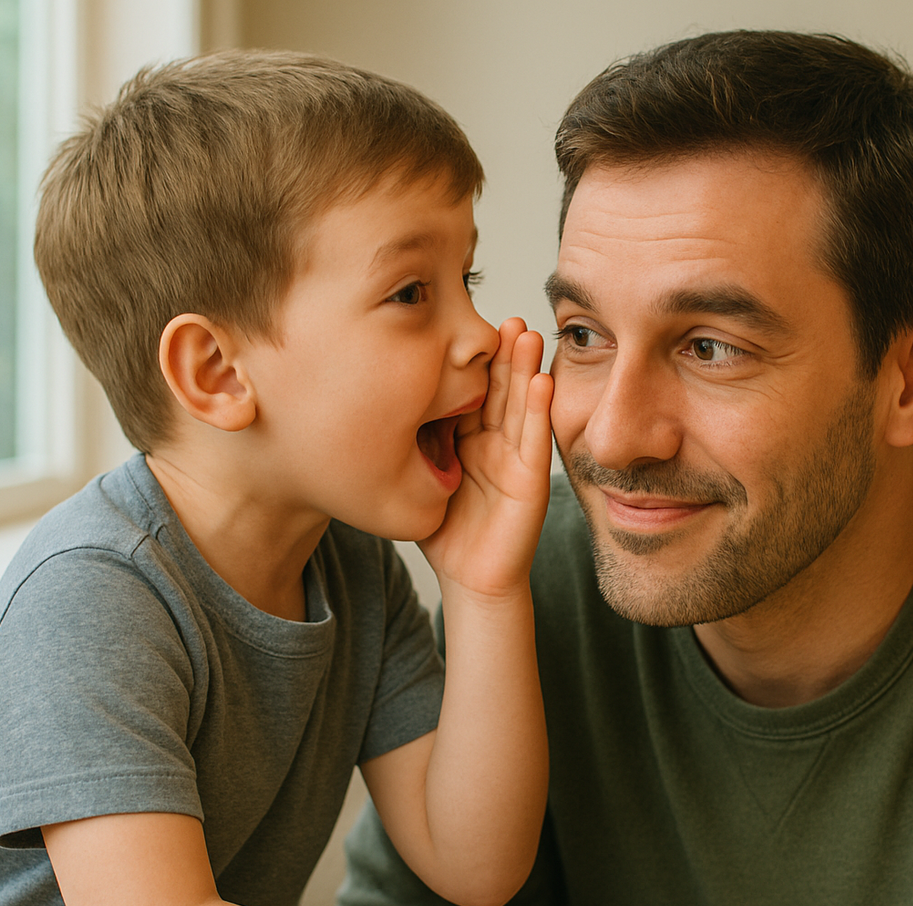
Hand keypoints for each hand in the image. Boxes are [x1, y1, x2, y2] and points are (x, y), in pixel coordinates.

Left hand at [419, 317, 552, 600]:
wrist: (469, 580)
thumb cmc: (445, 532)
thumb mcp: (416, 475)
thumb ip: (409, 442)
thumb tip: (371, 400)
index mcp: (467, 437)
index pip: (471, 388)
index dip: (472, 357)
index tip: (466, 322)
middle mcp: (495, 442)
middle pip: (500, 388)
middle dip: (505, 352)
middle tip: (505, 317)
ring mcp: (516, 459)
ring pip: (522, 405)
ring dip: (527, 369)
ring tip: (528, 334)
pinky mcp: (531, 482)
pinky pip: (534, 441)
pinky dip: (538, 410)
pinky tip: (541, 382)